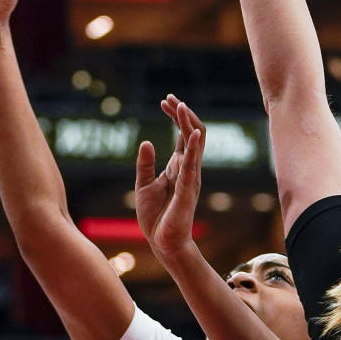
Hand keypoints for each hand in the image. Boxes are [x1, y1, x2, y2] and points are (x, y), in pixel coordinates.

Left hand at [134, 98, 205, 259]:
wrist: (162, 242)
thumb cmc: (156, 217)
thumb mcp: (144, 185)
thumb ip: (146, 164)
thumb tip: (147, 141)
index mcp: (179, 166)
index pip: (182, 134)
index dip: (175, 116)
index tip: (164, 101)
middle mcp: (189, 168)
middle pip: (192, 132)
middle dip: (182, 113)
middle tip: (169, 97)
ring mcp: (191, 177)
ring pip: (196, 143)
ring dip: (188, 123)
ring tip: (179, 105)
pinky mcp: (188, 188)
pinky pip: (193, 164)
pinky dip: (193, 146)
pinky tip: (190, 132)